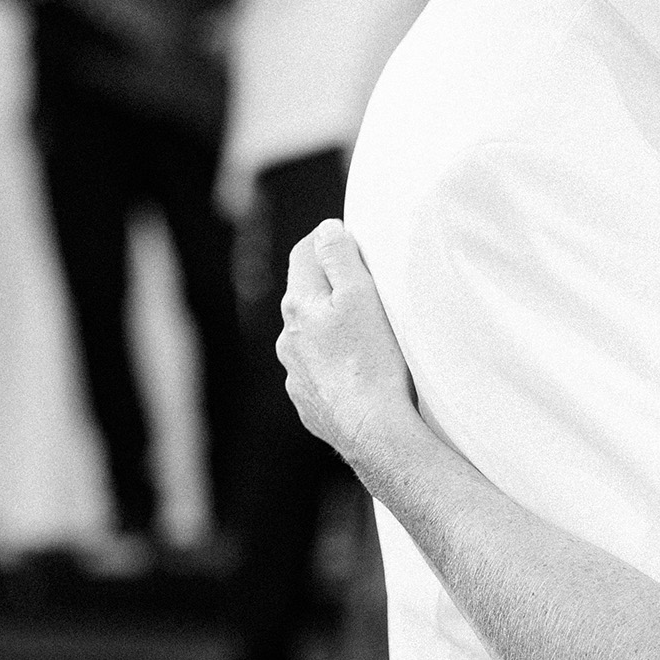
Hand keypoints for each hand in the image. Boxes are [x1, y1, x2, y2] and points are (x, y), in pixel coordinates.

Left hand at [277, 220, 417, 480]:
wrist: (372, 429)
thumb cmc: (372, 360)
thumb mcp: (361, 294)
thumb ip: (339, 256)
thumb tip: (326, 230)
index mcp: (298, 305)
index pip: (304, 254)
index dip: (326, 240)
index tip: (347, 239)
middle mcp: (288, 338)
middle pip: (305, 297)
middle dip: (328, 287)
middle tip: (363, 287)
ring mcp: (296, 374)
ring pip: (310, 338)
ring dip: (329, 330)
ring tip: (363, 337)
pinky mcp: (309, 403)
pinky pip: (318, 374)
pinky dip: (333, 367)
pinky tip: (357, 375)